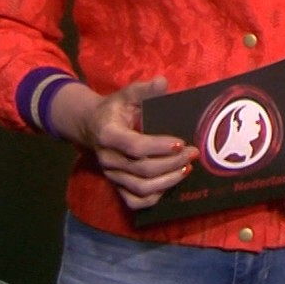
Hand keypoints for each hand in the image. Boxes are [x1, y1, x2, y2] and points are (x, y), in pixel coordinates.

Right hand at [49, 76, 196, 209]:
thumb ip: (144, 90)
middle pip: (142, 169)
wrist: (92, 125)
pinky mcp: (116, 185)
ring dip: (167, 181)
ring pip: (140, 188)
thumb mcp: (127, 94)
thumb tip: (162, 82)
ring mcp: (111, 175)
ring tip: (186, 169)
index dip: (158, 147)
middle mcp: (108, 158)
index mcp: (108, 134)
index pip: (135, 146)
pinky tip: (169, 184)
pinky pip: (133, 201)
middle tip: (192, 153)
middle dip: (171, 163)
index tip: (180, 142)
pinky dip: (153, 198)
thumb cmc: (115, 109)